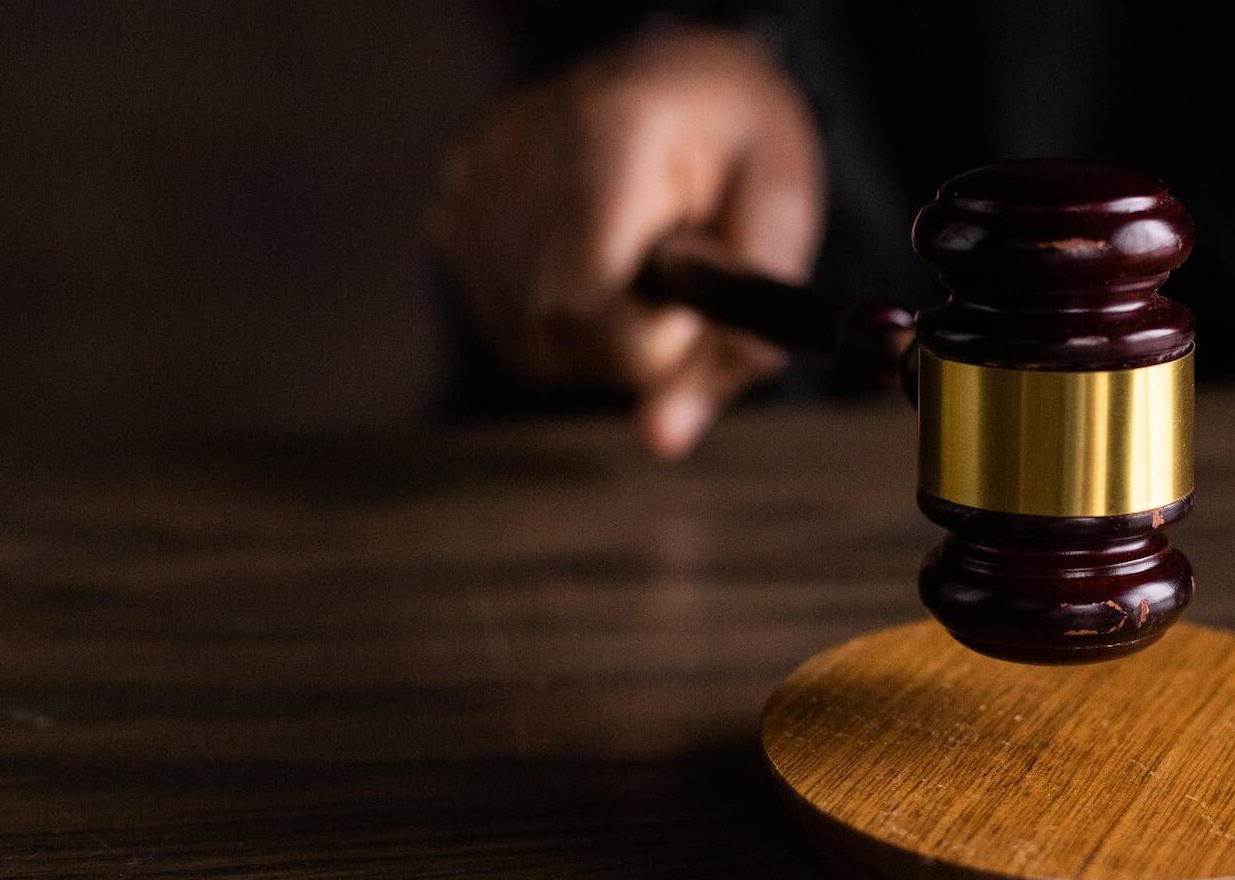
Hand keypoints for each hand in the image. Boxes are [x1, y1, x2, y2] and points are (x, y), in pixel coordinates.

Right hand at [430, 27, 823, 457]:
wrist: (685, 82)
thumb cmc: (742, 153)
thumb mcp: (781, 226)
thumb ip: (736, 339)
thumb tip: (660, 442)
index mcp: (611, 134)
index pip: (584, 302)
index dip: (648, 341)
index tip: (693, 302)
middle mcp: (520, 151)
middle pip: (554, 334)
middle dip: (633, 345)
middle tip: (679, 282)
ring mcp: (474, 181)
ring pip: (528, 346)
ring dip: (599, 340)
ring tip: (639, 264)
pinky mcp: (452, 209)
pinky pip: (507, 327)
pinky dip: (562, 323)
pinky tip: (596, 264)